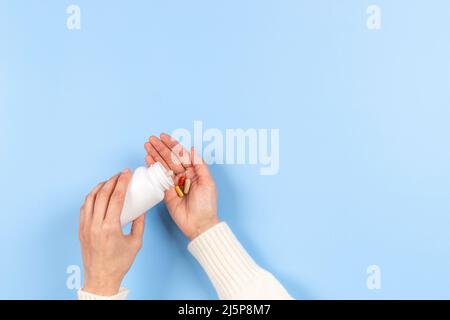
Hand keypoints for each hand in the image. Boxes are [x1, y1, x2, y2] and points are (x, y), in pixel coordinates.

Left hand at [79, 169, 144, 295]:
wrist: (101, 278)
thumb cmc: (119, 263)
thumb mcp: (136, 242)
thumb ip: (139, 223)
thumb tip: (142, 208)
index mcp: (110, 227)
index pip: (116, 197)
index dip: (122, 182)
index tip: (126, 173)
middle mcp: (95, 225)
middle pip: (102, 194)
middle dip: (112, 180)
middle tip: (120, 174)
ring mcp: (86, 227)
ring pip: (90, 199)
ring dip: (100, 186)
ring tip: (109, 181)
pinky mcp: (81, 229)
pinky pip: (84, 208)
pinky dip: (91, 197)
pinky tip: (98, 194)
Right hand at [144, 133, 219, 239]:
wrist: (199, 224)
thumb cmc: (207, 204)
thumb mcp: (207, 182)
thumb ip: (199, 165)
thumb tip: (192, 149)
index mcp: (194, 171)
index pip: (181, 154)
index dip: (172, 145)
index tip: (163, 136)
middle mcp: (183, 175)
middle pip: (170, 158)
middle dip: (160, 148)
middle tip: (151, 139)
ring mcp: (173, 183)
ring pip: (163, 165)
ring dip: (154, 155)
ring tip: (146, 146)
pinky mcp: (165, 192)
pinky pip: (158, 178)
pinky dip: (152, 168)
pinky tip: (147, 159)